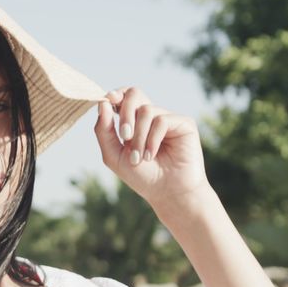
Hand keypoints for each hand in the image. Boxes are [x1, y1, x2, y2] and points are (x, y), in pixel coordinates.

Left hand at [92, 86, 212, 210]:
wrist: (167, 193)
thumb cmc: (141, 176)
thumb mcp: (113, 155)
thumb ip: (104, 130)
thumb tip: (103, 103)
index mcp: (134, 121)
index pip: (123, 96)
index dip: (115, 94)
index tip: (108, 99)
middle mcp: (151, 116)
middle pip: (134, 93)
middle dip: (125, 113)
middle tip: (124, 136)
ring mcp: (168, 119)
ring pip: (146, 110)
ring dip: (138, 136)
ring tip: (139, 157)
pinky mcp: (184, 124)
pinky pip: (161, 120)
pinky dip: (152, 139)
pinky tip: (152, 155)